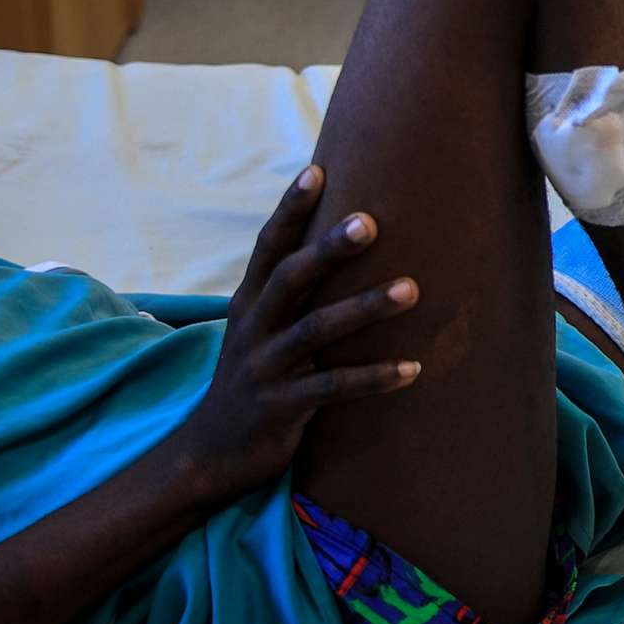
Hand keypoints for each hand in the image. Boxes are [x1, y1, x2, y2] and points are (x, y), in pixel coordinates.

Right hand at [167, 166, 420, 501]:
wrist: (209, 453)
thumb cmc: (252, 377)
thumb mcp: (260, 329)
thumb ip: (290, 291)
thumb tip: (337, 239)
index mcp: (249, 303)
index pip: (268, 247)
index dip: (290, 209)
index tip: (317, 170)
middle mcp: (253, 328)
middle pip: (290, 278)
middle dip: (328, 249)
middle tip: (370, 222)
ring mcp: (264, 368)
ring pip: (316, 331)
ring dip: (366, 307)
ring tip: (412, 289)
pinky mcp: (280, 408)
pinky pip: (332, 389)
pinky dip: (374, 377)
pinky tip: (414, 368)